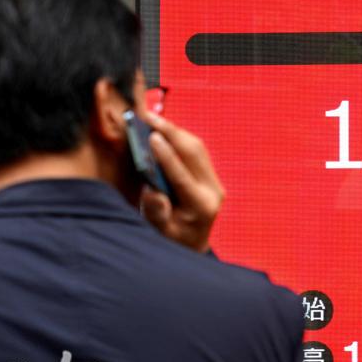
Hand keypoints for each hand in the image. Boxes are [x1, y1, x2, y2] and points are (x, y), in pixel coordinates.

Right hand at [139, 112, 224, 252]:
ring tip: (151, 118)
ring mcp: (215, 182)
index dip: (167, 155)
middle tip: (147, 117)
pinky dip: (179, 137)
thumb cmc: (173, 241)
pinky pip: (196, 150)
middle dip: (170, 132)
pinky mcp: (210, 175)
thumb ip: (157, 215)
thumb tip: (153, 193)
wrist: (193, 245)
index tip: (152, 136)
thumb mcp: (161, 234)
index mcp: (201, 207)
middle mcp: (213, 192)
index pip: (183, 176)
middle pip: (193, 154)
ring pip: (196, 148)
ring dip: (174, 131)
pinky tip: (162, 128)